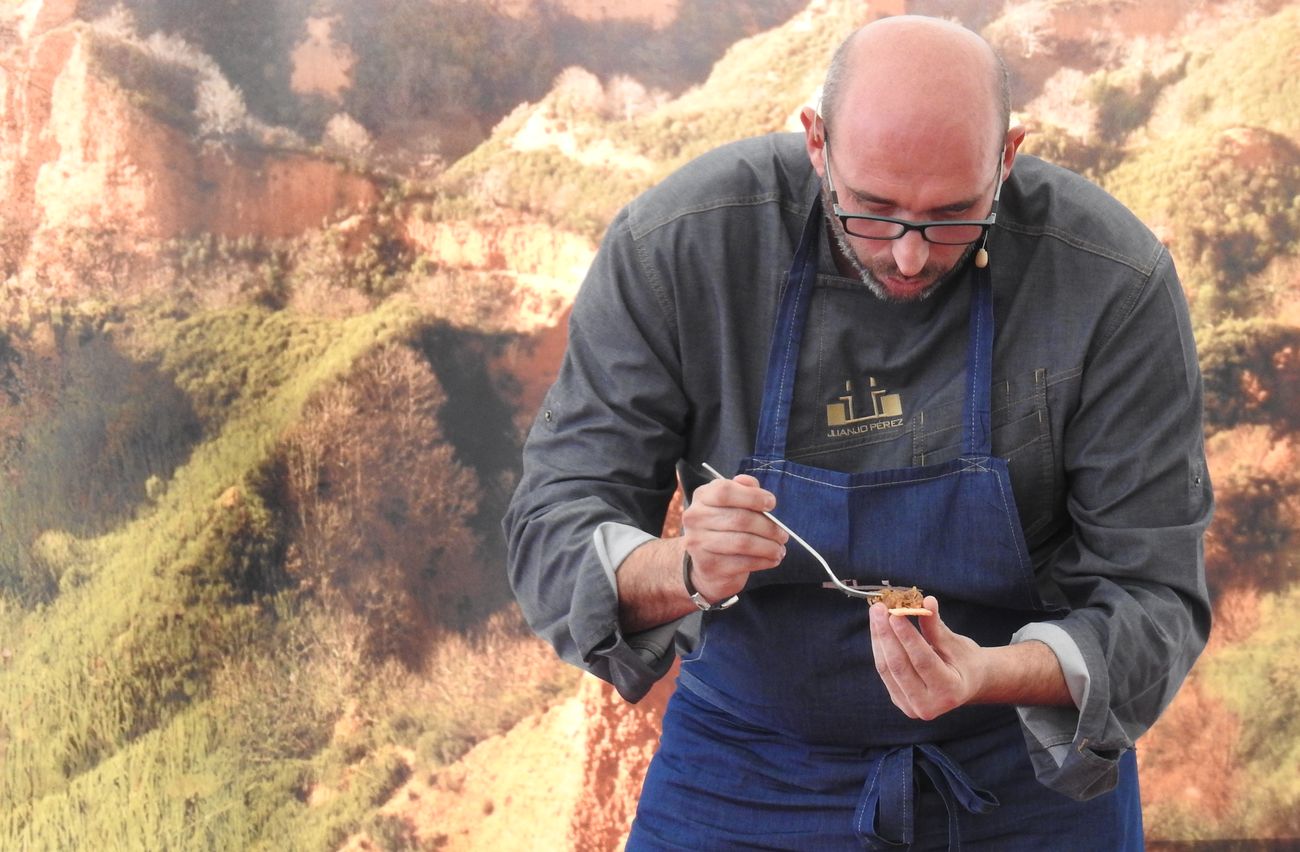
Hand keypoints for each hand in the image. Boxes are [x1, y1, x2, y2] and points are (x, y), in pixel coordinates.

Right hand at [680, 474, 787, 602]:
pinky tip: (772, 560)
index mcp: (702, 496)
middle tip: (783, 535)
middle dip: (768, 527)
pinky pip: (743, 563)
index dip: (752, 496)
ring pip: (743, 542)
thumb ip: (744, 490)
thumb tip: (752, 485)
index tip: (771, 504)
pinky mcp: (708, 565)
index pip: (725, 491)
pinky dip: (763, 561)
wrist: (706, 564)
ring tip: (780, 549)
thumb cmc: (725, 528)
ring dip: (768, 546)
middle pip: (739, 519)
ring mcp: (698, 543)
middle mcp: (695, 518)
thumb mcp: (732, 504)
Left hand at [868, 596, 985, 719]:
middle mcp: (928, 706)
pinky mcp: (899, 700)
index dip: (907, 636)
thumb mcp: (955, 644)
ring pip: (887, 669)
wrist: (965, 685)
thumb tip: (927, 601)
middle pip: (899, 666)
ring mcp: (911, 708)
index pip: (923, 661)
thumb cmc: (964, 661)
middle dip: (886, 634)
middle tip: (878, 608)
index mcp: (950, 692)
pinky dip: (880, 647)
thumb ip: (936, 626)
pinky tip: (878, 628)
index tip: (894, 613)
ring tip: (876, 613)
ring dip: (879, 638)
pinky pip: (885, 671)